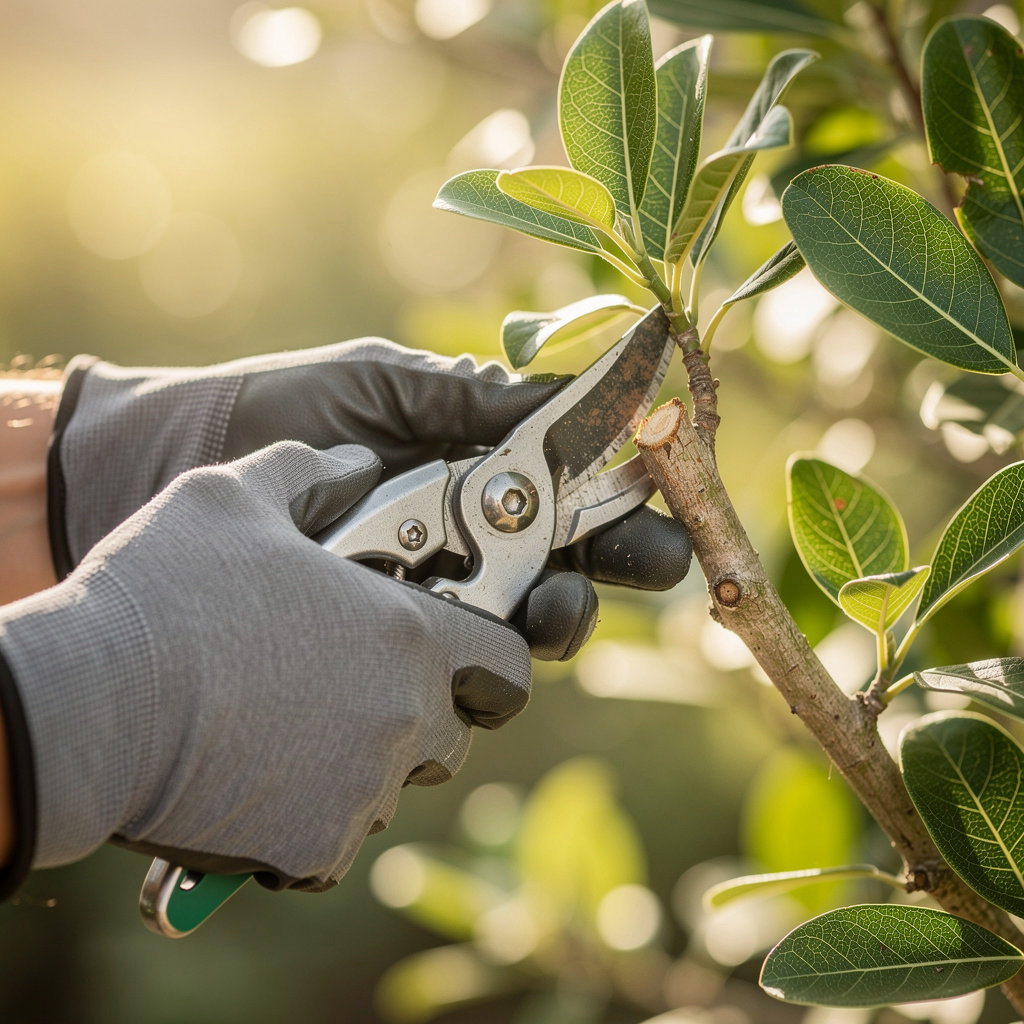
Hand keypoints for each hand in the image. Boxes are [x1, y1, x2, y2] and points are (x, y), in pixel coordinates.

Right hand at [0, 442, 534, 890]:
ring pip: (392, 784)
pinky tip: (256, 774)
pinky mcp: (318, 847)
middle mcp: (404, 716)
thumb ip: (312, 472)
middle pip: (449, 730)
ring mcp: (365, 788)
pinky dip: (310, 815)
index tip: (460, 653)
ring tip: (289, 725)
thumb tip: (354, 460)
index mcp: (407, 634)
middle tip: (351, 684)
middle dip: (418, 713)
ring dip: (360, 763)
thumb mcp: (235, 495)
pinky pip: (337, 836)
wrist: (88, 705)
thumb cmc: (167, 591)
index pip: (508, 662)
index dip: (490, 656)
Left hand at [50, 341, 691, 659]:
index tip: (667, 512)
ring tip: (544, 608)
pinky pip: (440, 682)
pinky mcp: (371, 657)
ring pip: (513, 645)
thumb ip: (466, 397)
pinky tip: (457, 647)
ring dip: (550, 626)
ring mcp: (417, 612)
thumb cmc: (270, 410)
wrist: (159, 468)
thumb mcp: (375, 385)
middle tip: (648, 566)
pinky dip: (464, 673)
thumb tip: (566, 394)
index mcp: (470, 484)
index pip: (570, 507)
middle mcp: (458, 555)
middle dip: (613, 577)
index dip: (625, 514)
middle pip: (563, 582)